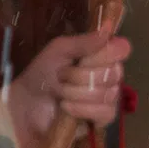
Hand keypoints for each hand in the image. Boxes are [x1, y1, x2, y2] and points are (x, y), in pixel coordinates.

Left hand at [5, 27, 130, 147]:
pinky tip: (67, 108)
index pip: (122, 49)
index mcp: (101, 55)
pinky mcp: (102, 119)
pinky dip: (83, 109)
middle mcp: (109, 74)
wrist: (27, 105)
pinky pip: (106, 112)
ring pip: (108, 94)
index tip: (85, 58)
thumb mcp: (57, 51)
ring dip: (77, 93)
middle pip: (114, 73)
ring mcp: (108, 98)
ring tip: (60, 94)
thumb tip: (108, 28)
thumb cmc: (42, 74)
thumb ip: (83, 41)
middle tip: (62, 77)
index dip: (106, 54)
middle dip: (81, 76)